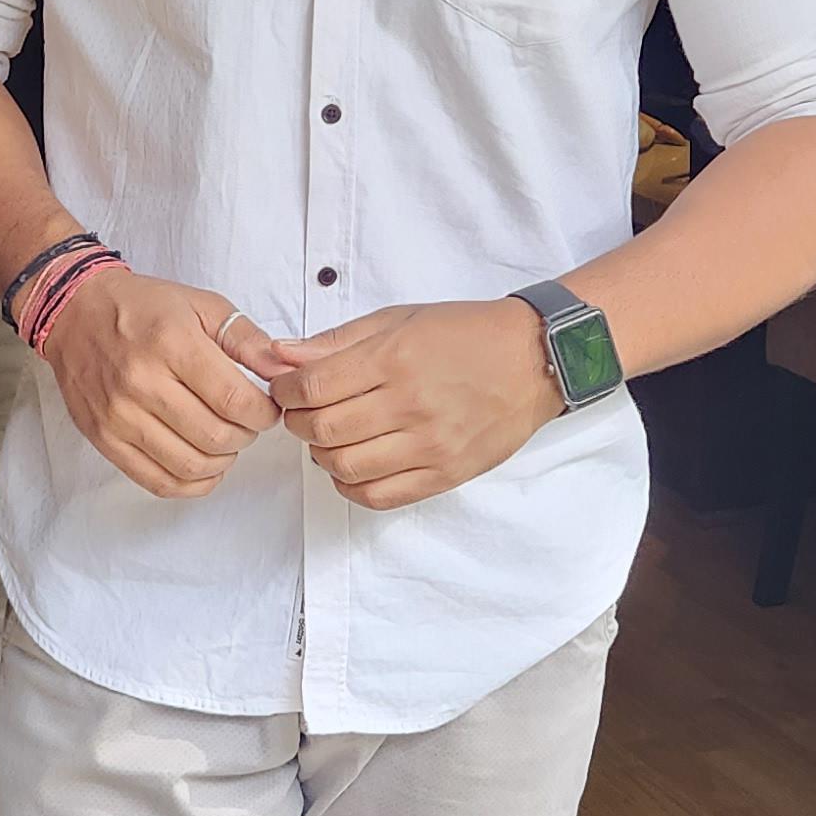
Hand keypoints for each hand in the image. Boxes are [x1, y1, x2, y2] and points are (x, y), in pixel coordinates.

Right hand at [40, 268, 280, 498]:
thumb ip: (247, 339)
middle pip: (217, 437)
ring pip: (191, 465)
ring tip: (225, 441)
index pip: (235, 401)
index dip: (263, 414)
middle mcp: (142, 382)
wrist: (74, 311)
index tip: (266, 408)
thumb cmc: (141, 307)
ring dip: (222, 461)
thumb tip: (285, 374)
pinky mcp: (104, 439)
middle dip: (246, 436)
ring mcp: (119, 415)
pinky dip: (191, 484)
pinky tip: (204, 466)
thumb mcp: (202, 305)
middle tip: (247, 422)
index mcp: (172, 344)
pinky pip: (157, 482)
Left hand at [257, 299, 561, 508]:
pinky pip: (379, 496)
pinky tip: (352, 466)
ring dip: (322, 455)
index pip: (313, 387)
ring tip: (330, 437)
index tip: (287, 388)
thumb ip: (337, 341)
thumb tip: (281, 355)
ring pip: (345, 467)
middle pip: (323, 430)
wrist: (533, 360)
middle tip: (302, 413)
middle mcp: (411, 404)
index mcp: (395, 358)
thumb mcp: (399, 320)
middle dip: (297, 423)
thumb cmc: (466, 334)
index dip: (285, 391)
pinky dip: (350, 486)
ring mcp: (430, 445)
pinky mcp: (445, 474)